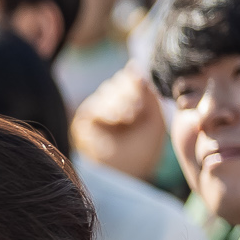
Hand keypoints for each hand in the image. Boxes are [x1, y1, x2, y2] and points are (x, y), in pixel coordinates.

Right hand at [69, 66, 167, 183]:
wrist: (127, 174)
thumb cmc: (144, 150)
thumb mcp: (154, 118)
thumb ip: (147, 93)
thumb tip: (133, 66)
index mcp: (132, 100)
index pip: (131, 77)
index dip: (137, 84)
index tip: (144, 101)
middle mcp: (114, 102)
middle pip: (118, 81)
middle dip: (128, 94)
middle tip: (135, 113)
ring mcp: (98, 110)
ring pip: (106, 90)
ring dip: (119, 103)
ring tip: (127, 120)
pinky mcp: (85, 119)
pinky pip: (94, 104)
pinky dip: (107, 111)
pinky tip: (117, 121)